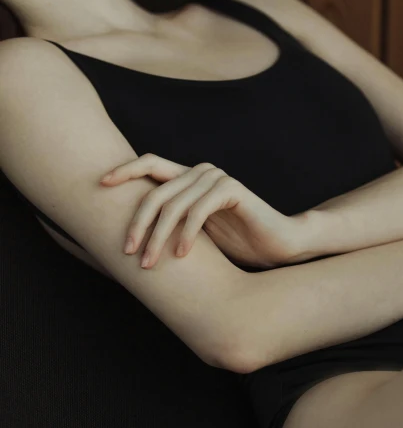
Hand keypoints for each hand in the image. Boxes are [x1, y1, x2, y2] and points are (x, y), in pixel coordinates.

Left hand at [100, 154, 303, 269]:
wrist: (277, 245)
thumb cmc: (236, 243)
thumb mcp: (194, 234)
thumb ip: (170, 224)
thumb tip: (129, 235)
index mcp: (189, 177)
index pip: (150, 164)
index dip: (124, 171)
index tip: (101, 184)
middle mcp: (200, 172)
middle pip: (156, 190)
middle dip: (137, 223)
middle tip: (128, 252)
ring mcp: (217, 178)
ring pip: (174, 204)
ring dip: (158, 236)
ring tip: (150, 262)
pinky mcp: (232, 190)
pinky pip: (199, 210)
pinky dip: (186, 234)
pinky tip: (181, 255)